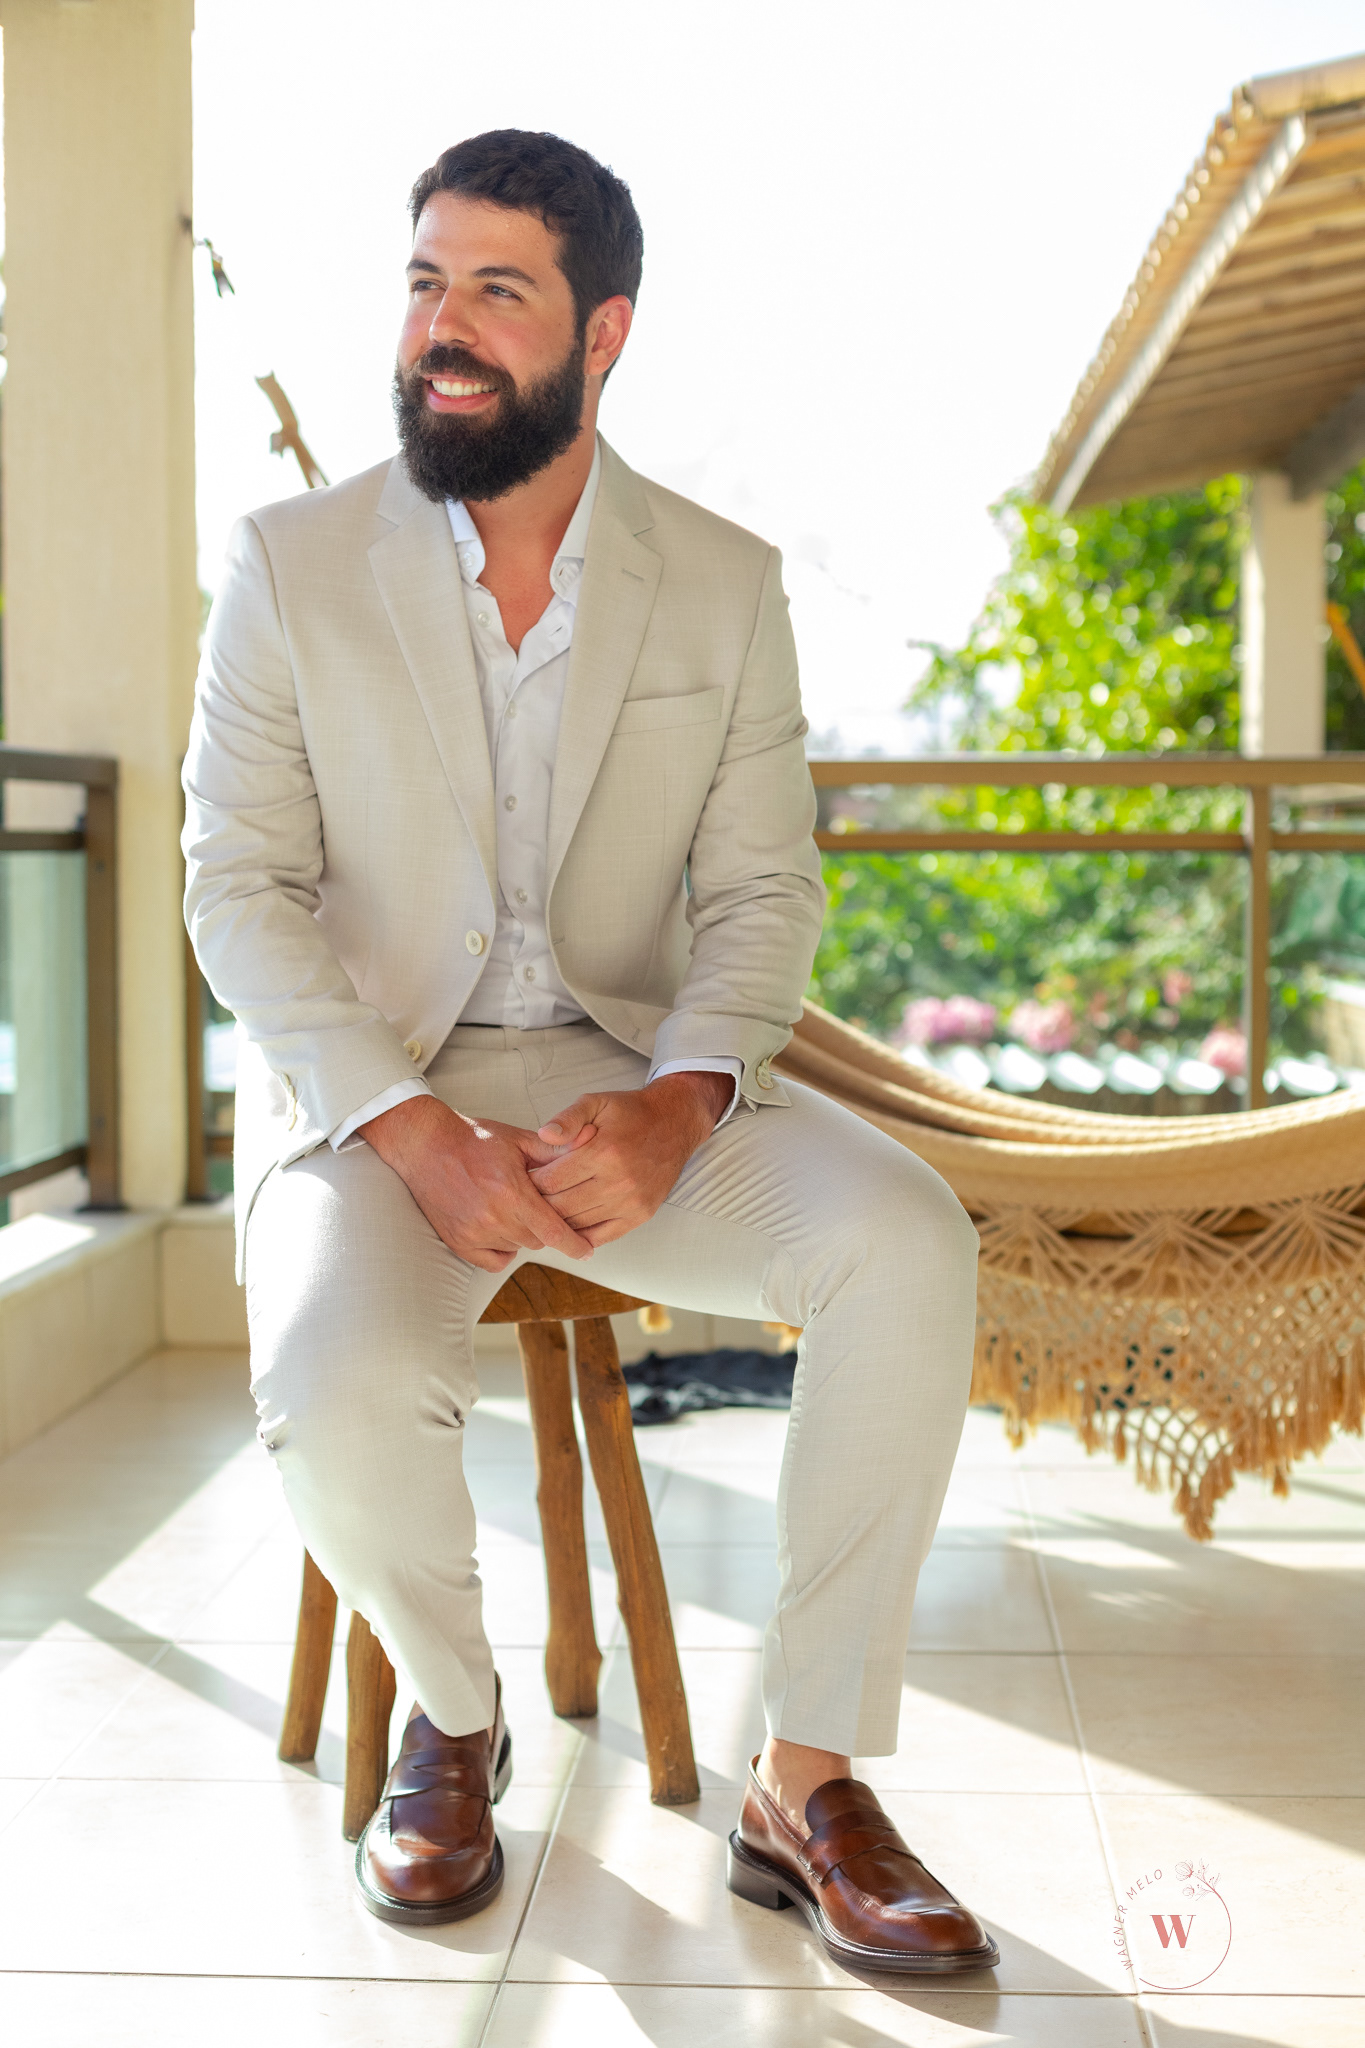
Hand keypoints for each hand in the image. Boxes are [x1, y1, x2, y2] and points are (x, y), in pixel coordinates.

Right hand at [359, 1093, 596, 1273]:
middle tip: (542, 1208)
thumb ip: (555, 1149)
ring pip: (516, 1248)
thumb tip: (591, 1140)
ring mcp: (473, 1232)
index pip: (553, 1231)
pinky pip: (493, 1261)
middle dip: (546, 1227)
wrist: (425, 1144)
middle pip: (538, 1240)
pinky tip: (501, 1228)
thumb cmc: (474, 1139)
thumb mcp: (518, 1139)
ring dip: (523, 1234)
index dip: (575, 1244)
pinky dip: (502, 1249)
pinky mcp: (457, 1241)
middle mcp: (492, 1217)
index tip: (588, 1250)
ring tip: (515, 1208)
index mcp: (512, 1192)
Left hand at [528, 1071, 731, 1247]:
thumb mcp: (596, 1102)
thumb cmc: (630, 1112)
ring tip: (544, 1209)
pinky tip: (568, 1225)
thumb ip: (567, 1118)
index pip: (550, 1180)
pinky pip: (601, 1236)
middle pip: (560, 1207)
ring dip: (557, 1220)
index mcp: (604, 1151)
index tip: (522, 1178)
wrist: (675, 1124)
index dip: (530, 1182)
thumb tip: (542, 1135)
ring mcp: (631, 1202)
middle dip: (538, 1204)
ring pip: (578, 1224)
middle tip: (527, 1198)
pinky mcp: (641, 1215)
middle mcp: (619, 1181)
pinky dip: (580, 1235)